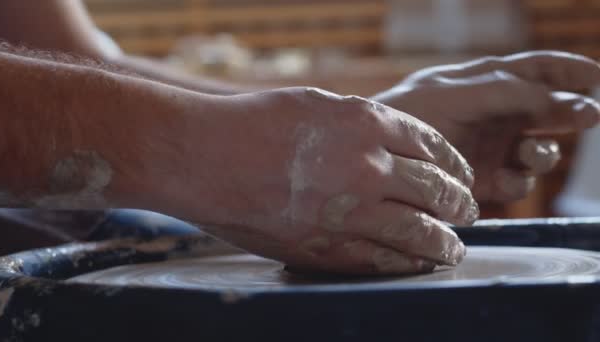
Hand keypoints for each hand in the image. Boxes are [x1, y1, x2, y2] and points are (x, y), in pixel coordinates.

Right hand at [165, 87, 477, 274]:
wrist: (203, 156)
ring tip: (453, 249)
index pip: (432, 147)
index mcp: (367, 123)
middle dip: (460, 205)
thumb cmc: (252, 122)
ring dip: (444, 243)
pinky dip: (407, 264)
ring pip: (420, 233)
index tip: (461, 177)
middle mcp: (368, 166)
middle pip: (436, 191)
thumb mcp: (316, 104)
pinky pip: (381, 260)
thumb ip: (359, 122)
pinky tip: (417, 265)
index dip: (454, 166)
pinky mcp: (326, 246)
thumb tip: (389, 142)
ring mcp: (350, 210)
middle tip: (468, 213)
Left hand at [373, 51, 599, 201]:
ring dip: (544, 154)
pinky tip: (508, 177)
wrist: (376, 154)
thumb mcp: (456, 94)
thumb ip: (508, 92)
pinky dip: (520, 181)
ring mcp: (492, 149)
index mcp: (487, 84)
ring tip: (532, 153)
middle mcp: (495, 116)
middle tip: (586, 116)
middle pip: (548, 113)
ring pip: (538, 152)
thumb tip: (562, 97)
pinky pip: (518, 182)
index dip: (571, 72)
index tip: (598, 77)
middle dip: (569, 114)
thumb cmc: (410, 113)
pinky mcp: (484, 181)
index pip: (537, 71)